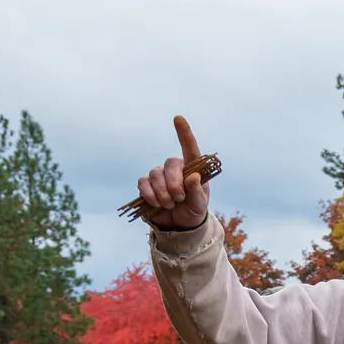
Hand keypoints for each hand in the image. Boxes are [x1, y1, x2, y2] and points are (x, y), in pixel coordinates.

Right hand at [133, 115, 211, 229]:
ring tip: (170, 204)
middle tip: (179, 198)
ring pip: (155, 174)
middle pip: (170, 164)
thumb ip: (197, 192)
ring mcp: (159, 175)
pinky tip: (156, 203)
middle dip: (174, 183)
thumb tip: (193, 176)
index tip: (178, 118)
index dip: (184, 133)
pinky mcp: (146, 185)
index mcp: (191, 169)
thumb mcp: (200, 204)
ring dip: (163, 192)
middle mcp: (174, 168)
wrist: (179, 225)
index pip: (189, 148)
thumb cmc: (193, 209)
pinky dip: (150, 194)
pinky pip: (143, 183)